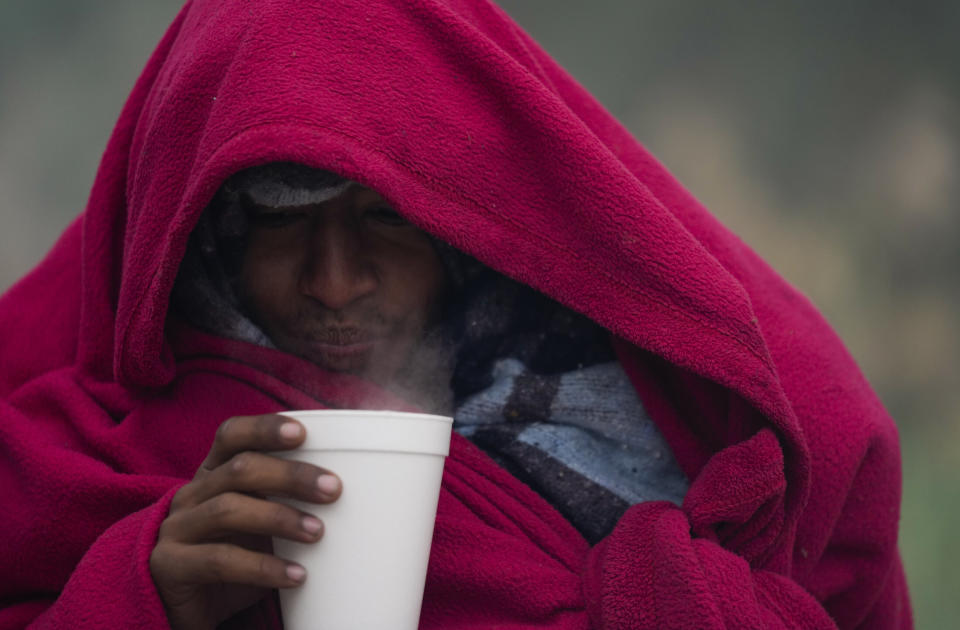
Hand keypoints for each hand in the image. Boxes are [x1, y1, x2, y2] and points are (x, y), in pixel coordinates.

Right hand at [149, 414, 341, 629]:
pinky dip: (263, 568)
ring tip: (319, 532)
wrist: (182, 606)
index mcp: (213, 474)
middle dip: (290, 475)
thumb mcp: (258, 522)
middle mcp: (192, 494)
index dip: (264, 428)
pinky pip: (219, 560)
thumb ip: (287, 501)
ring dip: (280, 517)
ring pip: (229, 509)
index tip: (302, 432)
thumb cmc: (235, 553)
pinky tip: (297, 576)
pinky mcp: (170, 566)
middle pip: (240, 469)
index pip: (231, 434)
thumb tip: (361, 490)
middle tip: (333, 488)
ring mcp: (176, 528)